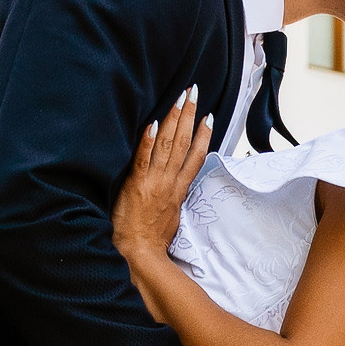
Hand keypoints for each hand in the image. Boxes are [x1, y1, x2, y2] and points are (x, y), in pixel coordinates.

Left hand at [113, 89, 213, 278]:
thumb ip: (174, 194)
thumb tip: (176, 182)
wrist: (140, 253)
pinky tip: (152, 123)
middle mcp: (169, 182)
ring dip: (173, 120)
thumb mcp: (172, 215)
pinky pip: (143, 160)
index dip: (203, 135)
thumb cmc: (152, 238)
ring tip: (178, 99)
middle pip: (182, 143)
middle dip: (188, 115)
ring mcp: (153, 182)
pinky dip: (148, 141)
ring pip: (167, 145)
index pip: (195, 156)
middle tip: (192, 92)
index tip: (208, 116)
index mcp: (179, 189)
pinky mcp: (136, 186)